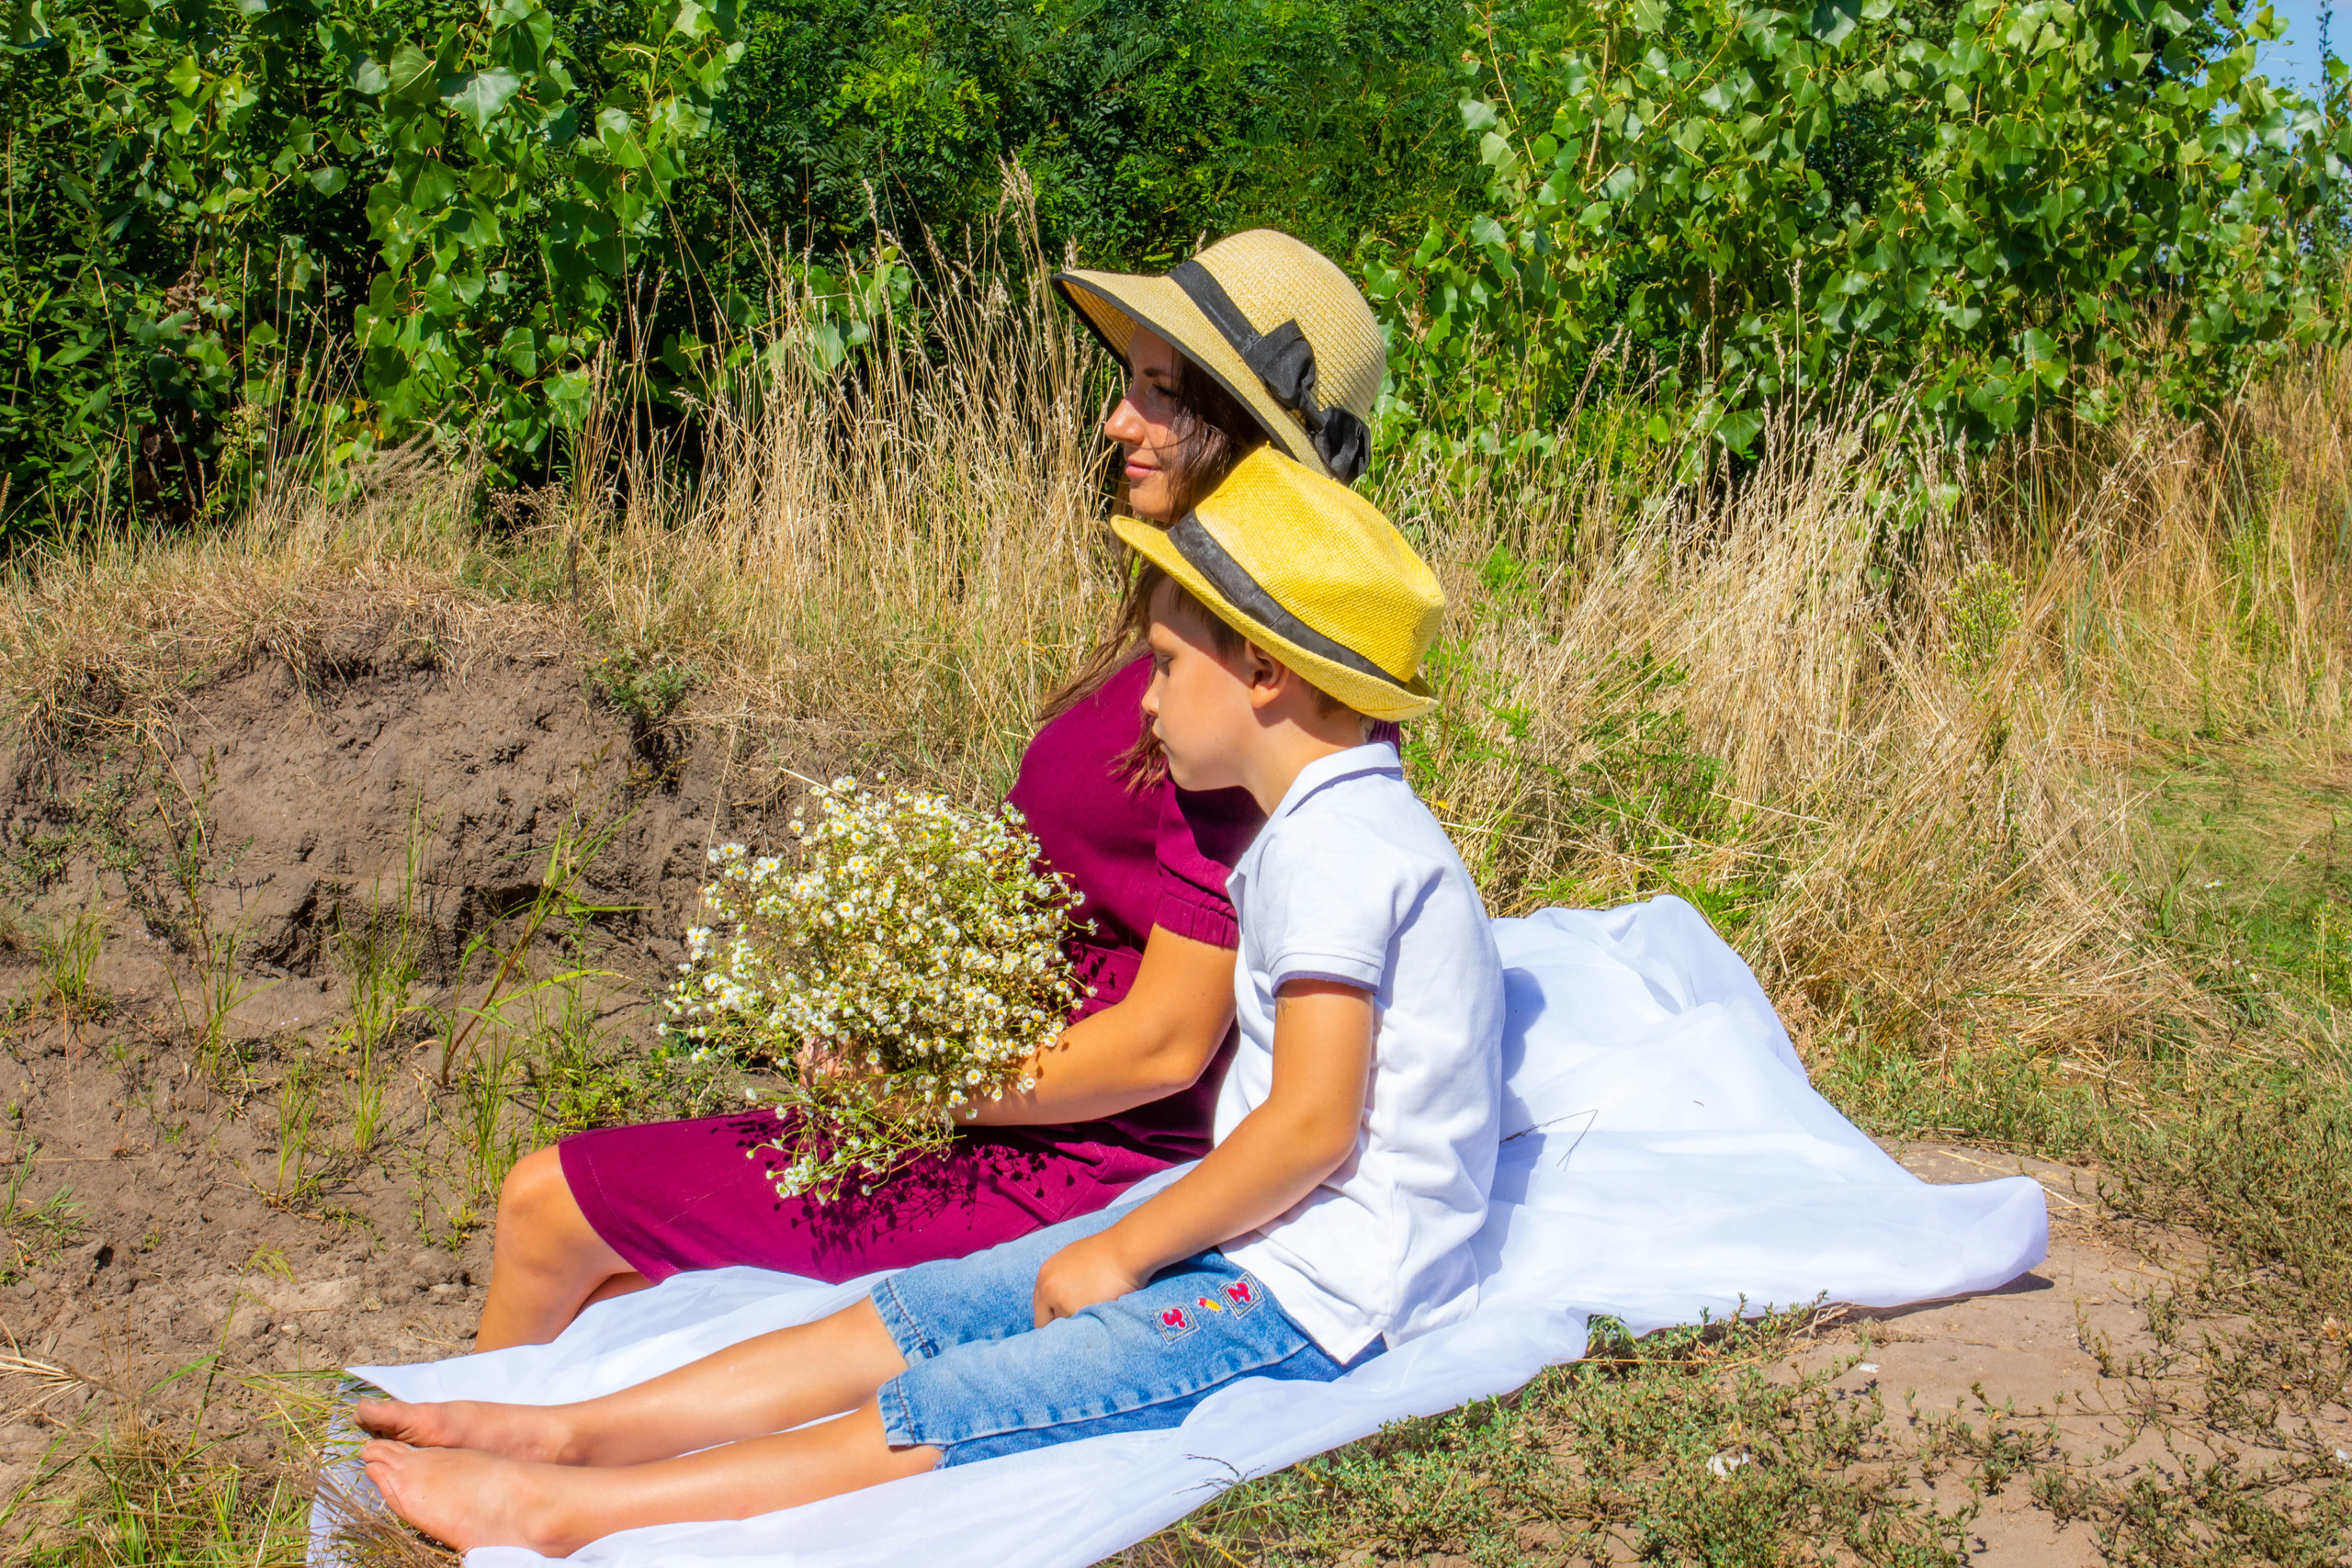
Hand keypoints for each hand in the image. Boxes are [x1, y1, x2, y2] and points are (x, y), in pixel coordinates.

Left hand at [1032, 1228, 1150, 1326]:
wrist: (1126, 1250)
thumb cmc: (1107, 1252)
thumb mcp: (1073, 1259)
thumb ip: (1060, 1280)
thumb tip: (1059, 1300)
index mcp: (1045, 1274)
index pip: (1039, 1306)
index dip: (1052, 1314)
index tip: (1064, 1319)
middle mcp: (1047, 1287)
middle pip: (1043, 1321)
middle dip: (1059, 1324)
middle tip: (1076, 1325)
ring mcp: (1059, 1300)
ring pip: (1063, 1326)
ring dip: (1075, 1325)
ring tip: (1093, 1315)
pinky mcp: (1073, 1310)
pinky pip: (1076, 1328)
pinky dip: (1086, 1326)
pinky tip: (1099, 1316)